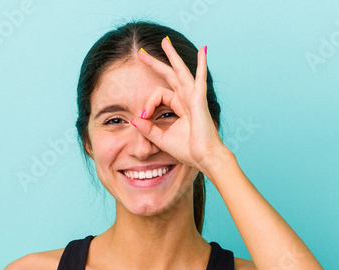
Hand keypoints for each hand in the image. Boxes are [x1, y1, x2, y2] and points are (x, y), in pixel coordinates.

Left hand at [133, 38, 228, 176]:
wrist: (204, 158)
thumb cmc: (188, 150)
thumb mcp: (161, 138)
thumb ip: (147, 129)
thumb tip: (134, 119)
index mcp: (179, 106)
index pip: (159, 94)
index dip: (148, 103)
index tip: (144, 116)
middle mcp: (186, 98)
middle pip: (169, 75)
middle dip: (155, 63)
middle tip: (141, 53)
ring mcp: (194, 97)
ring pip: (180, 71)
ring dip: (172, 56)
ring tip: (165, 42)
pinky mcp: (199, 100)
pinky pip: (200, 79)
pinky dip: (202, 64)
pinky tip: (203, 50)